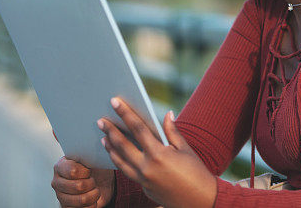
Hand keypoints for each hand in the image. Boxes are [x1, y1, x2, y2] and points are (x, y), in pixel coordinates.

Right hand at [51, 131, 115, 207]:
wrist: (100, 185)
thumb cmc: (95, 165)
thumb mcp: (91, 151)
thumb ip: (77, 140)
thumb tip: (55, 129)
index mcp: (61, 165)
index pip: (72, 170)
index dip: (85, 171)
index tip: (90, 168)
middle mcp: (57, 181)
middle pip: (78, 186)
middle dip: (91, 182)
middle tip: (93, 178)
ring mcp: (61, 195)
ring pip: (81, 199)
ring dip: (93, 193)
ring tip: (94, 187)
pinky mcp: (66, 207)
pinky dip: (93, 203)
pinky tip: (92, 197)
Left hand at [97, 97, 216, 207]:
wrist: (200, 201)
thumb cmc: (196, 172)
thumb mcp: (185, 149)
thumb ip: (172, 131)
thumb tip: (168, 114)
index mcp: (158, 154)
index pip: (137, 128)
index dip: (125, 113)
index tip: (115, 102)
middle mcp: (147, 168)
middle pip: (122, 145)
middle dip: (110, 131)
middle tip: (100, 120)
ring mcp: (143, 181)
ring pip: (120, 162)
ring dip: (111, 148)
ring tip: (104, 137)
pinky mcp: (144, 189)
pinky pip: (128, 173)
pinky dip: (120, 162)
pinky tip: (117, 155)